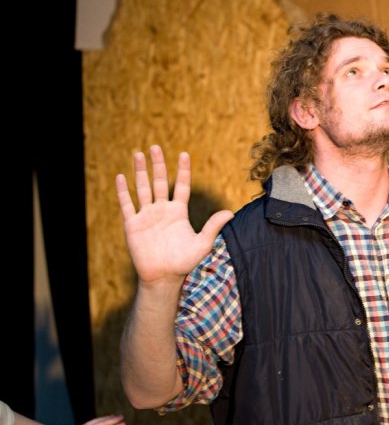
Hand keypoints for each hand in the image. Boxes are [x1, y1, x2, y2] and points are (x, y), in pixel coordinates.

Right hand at [116, 145, 233, 284]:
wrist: (164, 276)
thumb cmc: (184, 262)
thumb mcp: (202, 243)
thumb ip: (213, 226)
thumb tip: (230, 212)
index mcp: (178, 212)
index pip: (181, 186)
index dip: (183, 170)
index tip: (184, 154)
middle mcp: (162, 210)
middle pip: (159, 182)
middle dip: (158, 165)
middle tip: (155, 147)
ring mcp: (146, 216)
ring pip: (142, 188)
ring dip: (140, 171)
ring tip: (139, 154)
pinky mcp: (133, 224)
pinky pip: (127, 204)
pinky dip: (123, 191)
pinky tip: (121, 176)